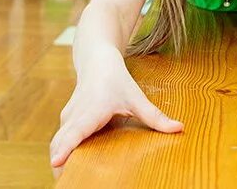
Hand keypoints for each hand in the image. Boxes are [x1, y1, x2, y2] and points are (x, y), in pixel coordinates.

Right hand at [49, 52, 182, 169]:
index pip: (74, 133)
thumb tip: (179, 128)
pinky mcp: (66, 121)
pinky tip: (67, 167)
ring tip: (66, 180)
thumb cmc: (114, 77)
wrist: (96, 60)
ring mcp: (67, 118)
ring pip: (57, 142)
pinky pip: (60, 139)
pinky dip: (62, 152)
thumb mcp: (136, 96)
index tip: (57, 162)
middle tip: (66, 184)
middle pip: (59, 144)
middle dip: (60, 164)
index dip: (65, 148)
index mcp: (90, 112)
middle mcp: (74, 116)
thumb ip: (155, 116)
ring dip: (60, 159)